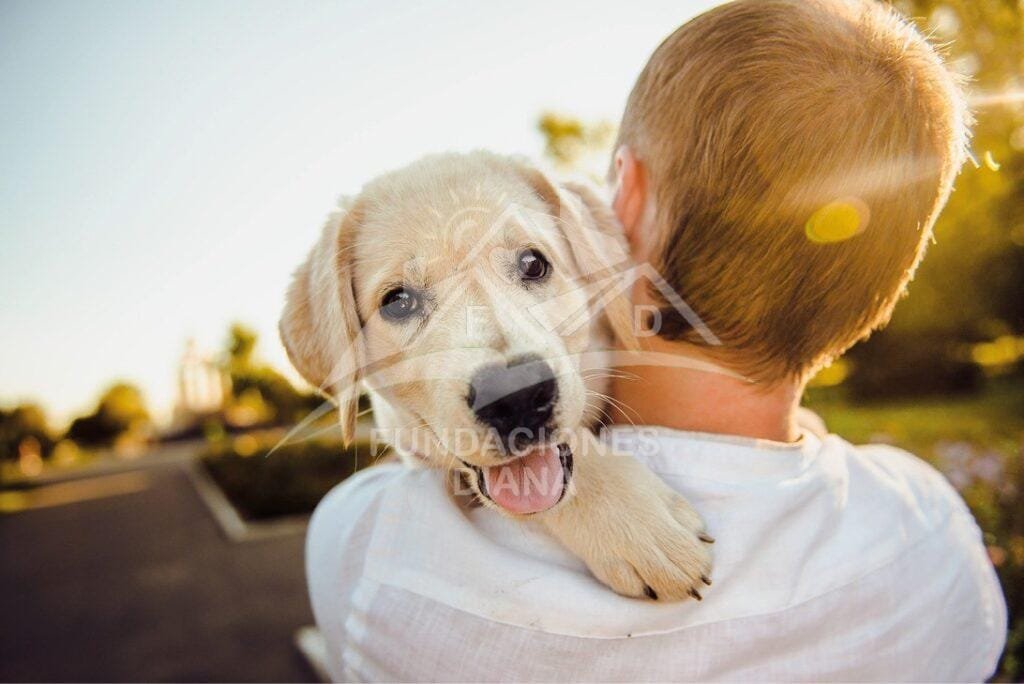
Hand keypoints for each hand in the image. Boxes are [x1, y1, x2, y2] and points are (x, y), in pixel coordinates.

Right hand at [538, 430, 713, 600]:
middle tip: (688, 576)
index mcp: (659, 517)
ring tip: (667, 581)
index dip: (702, 564)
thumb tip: (704, 540)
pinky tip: (642, 581)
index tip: (700, 559)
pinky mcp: (599, 563)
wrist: (565, 474)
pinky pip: (627, 588)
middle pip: (678, 578)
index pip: (694, 556)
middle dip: (689, 581)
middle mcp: (641, 540)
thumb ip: (681, 512)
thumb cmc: (612, 473)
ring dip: (667, 589)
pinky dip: (639, 588)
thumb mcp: (655, 485)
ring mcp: (619, 555)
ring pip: (655, 589)